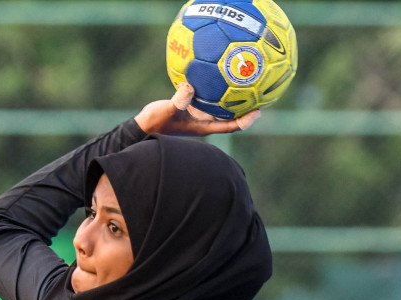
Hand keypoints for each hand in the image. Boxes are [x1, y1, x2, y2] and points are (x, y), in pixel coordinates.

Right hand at [135, 83, 260, 136]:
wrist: (142, 127)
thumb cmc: (154, 123)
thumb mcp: (167, 110)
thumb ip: (179, 100)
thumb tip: (189, 86)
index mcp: (203, 126)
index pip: (229, 126)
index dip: (245, 120)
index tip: (257, 111)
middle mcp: (203, 121)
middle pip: (229, 115)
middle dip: (243, 106)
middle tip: (258, 92)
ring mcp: (196, 114)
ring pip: (218, 105)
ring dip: (229, 95)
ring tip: (241, 79)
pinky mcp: (189, 106)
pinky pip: (205, 95)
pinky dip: (212, 87)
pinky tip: (214, 71)